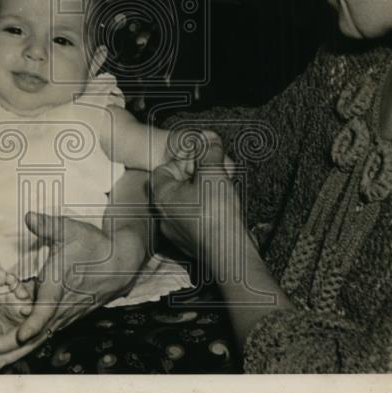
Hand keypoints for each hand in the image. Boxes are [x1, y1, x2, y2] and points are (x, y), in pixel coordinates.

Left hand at [0, 212, 144, 368]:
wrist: (120, 261)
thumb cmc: (93, 245)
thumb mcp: (71, 230)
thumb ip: (48, 225)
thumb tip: (29, 216)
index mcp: (60, 287)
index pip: (47, 309)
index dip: (34, 323)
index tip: (20, 334)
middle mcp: (62, 306)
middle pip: (36, 332)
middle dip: (11, 345)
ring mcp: (65, 314)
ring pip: (39, 338)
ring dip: (16, 351)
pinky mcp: (66, 317)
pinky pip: (45, 334)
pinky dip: (28, 346)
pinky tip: (10, 354)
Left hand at [150, 137, 242, 262]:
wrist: (229, 254)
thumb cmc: (216, 214)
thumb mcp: (213, 173)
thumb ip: (210, 153)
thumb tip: (209, 138)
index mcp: (162, 196)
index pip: (163, 169)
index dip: (183, 159)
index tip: (200, 156)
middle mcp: (164, 215)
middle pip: (176, 186)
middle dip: (195, 175)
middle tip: (213, 170)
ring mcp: (177, 232)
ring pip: (187, 204)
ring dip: (203, 193)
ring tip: (221, 187)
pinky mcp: (193, 243)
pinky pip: (196, 220)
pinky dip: (208, 211)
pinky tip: (223, 207)